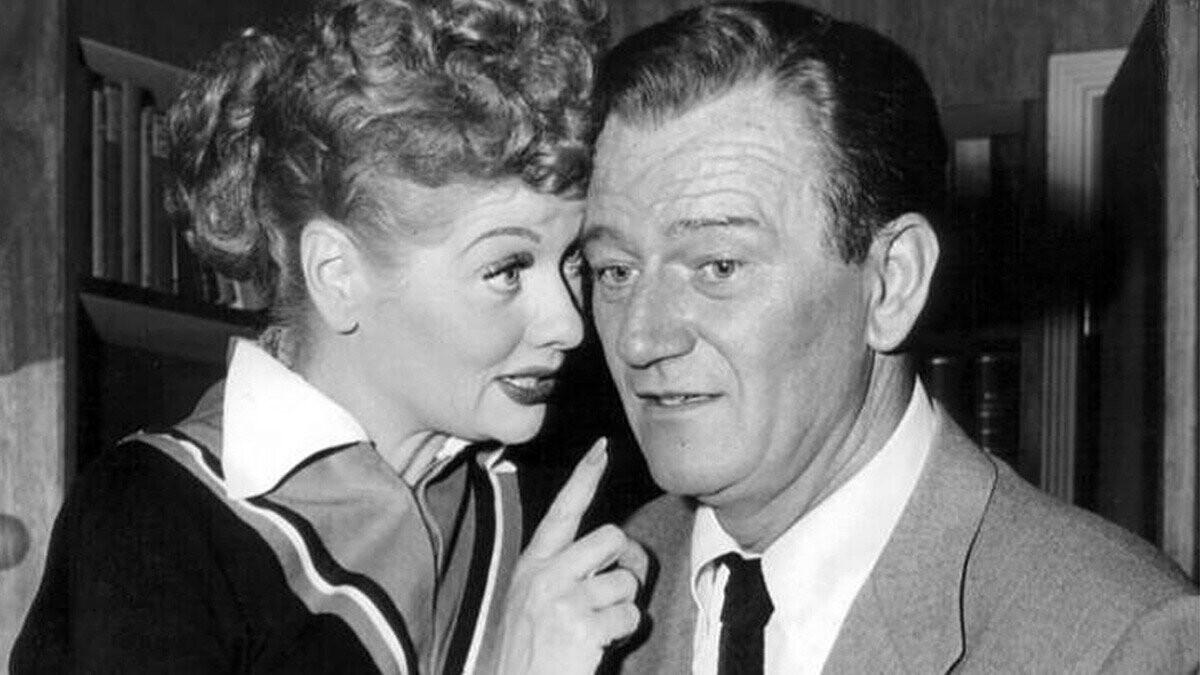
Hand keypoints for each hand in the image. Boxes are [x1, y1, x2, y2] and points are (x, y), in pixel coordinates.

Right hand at [491, 438, 647, 674]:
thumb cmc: (531, 653)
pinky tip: (598, 645)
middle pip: (610, 537)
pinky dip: (623, 633)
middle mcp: (544, 576)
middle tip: (614, 590)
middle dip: (623, 562)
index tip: (601, 449)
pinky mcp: (581, 625)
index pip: (562, 511)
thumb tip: (615, 552)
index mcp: (532, 566)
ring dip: (622, 607)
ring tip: (596, 628)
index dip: (584, 477)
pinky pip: (629, 616)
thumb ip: (566, 571)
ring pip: (625, 581)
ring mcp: (562, 599)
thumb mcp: (533, 601)